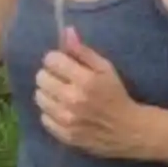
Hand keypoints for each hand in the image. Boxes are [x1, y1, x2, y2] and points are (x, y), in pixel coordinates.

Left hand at [34, 27, 139, 158]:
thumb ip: (83, 51)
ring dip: (48, 92)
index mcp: (84, 80)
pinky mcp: (64, 135)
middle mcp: (72, 100)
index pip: (51, 60)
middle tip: (61, 78)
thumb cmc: (116, 94)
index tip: (62, 62)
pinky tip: (62, 110)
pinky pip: (43, 117)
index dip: (56, 58)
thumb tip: (66, 31)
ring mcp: (67, 119)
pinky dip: (50, 112)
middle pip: (41, 77)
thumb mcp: (105, 68)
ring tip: (61, 93)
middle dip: (50, 74)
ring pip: (39, 96)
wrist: (128, 130)